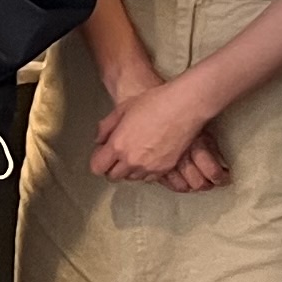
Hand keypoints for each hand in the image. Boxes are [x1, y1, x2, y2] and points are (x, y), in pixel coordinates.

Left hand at [91, 76, 221, 186]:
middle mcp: (132, 160)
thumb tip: (99, 140)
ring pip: (132, 178)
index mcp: (118, 145)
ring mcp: (149, 167)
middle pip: (113, 176)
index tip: (103, 154)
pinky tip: (150, 156)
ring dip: (130, 170)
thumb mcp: (122, 109)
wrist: (184, 107)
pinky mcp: (165, 169)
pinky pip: (149, 178)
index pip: (98, 168)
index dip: (98, 161)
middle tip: (119, 154)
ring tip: (136, 153)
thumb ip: (106, 127)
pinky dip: (146, 171)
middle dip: (113, 167)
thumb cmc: (154, 103)